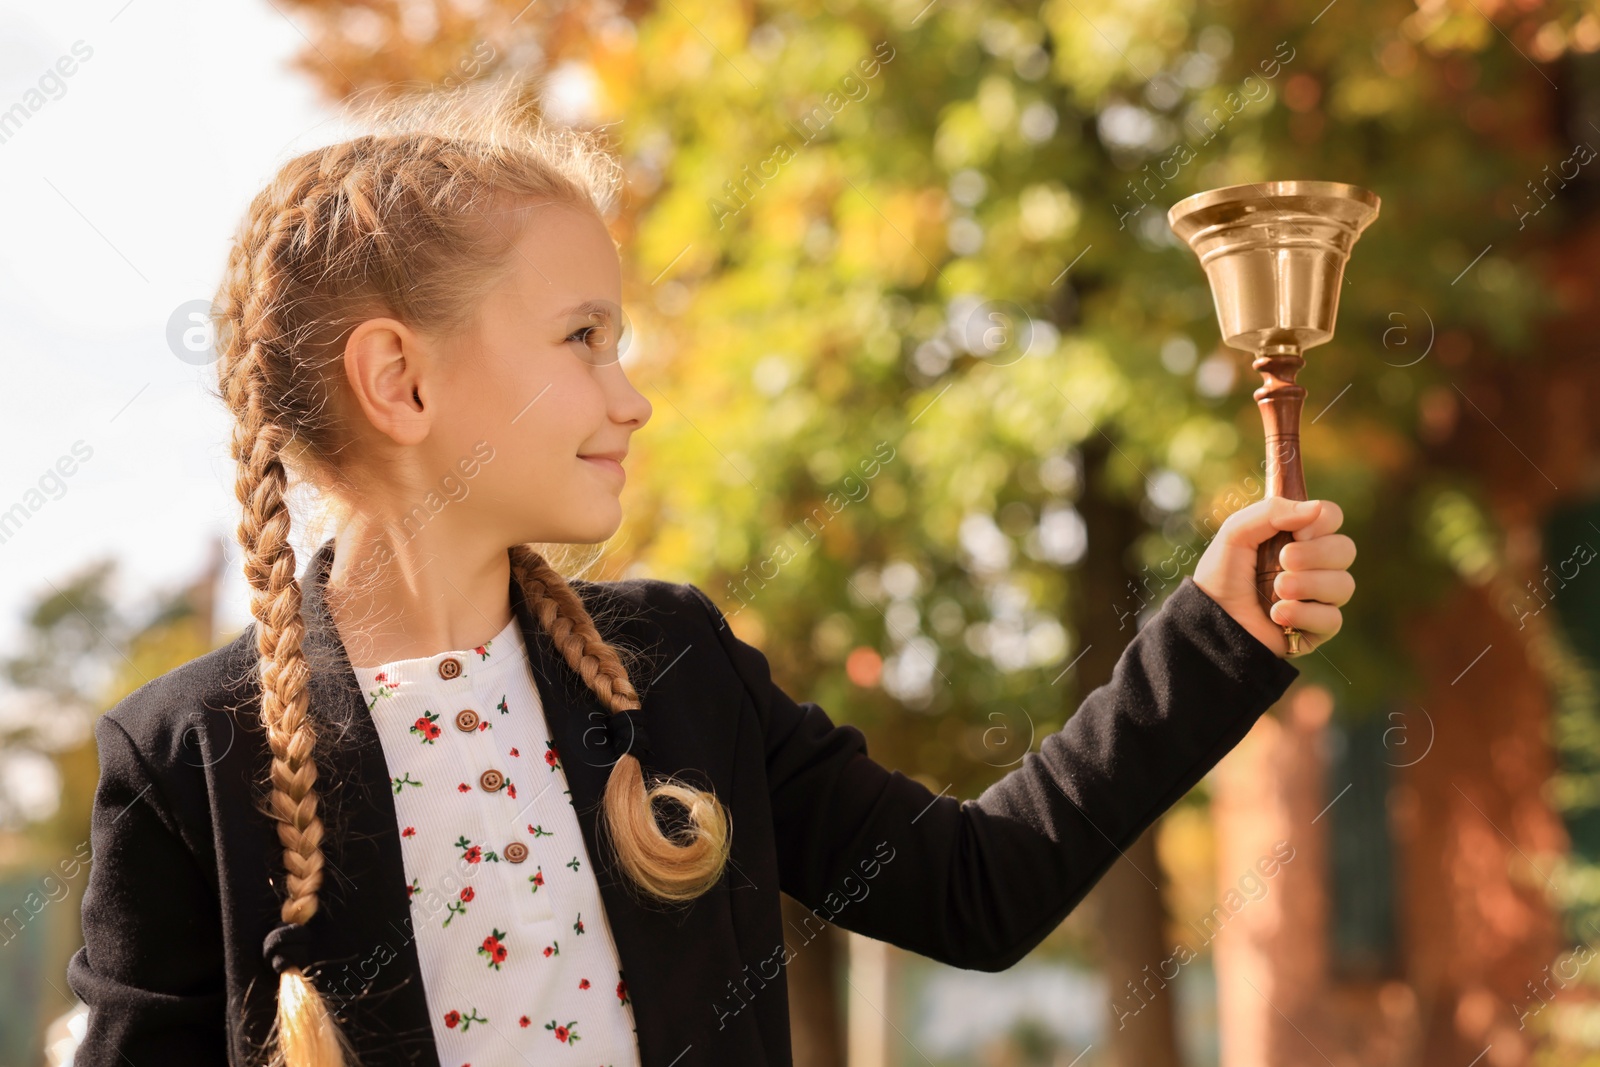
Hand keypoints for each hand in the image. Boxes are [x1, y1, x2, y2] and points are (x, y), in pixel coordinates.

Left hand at [1193, 496, 1354, 657]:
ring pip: (1343, 584)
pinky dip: (1303, 614)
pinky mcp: (1317, 629)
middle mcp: (1314, 565)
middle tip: (1283, 560)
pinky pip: (1332, 619)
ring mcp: (1319, 598)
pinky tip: (1277, 615)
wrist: (1211, 621)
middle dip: (1314, 554)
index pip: (1332, 518)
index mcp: (1297, 538)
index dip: (1323, 522)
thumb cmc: (1221, 575)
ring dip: (1307, 584)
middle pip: (1346, 549)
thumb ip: (1271, 512)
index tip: (1297, 532)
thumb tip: (1317, 508)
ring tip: (1277, 589)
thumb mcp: (1236, 533)